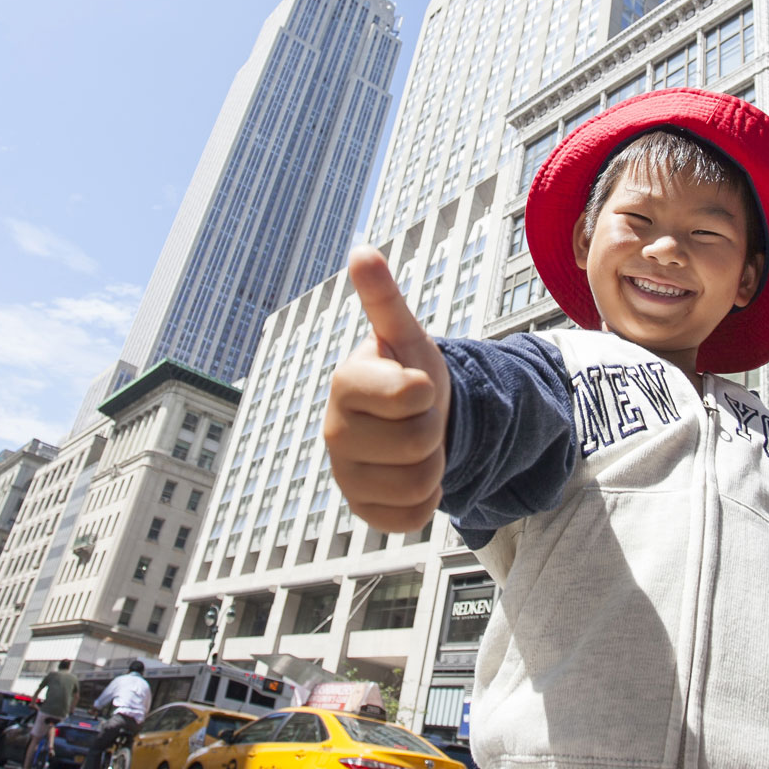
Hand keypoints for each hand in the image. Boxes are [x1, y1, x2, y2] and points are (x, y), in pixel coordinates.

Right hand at [323, 246, 451, 531]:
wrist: (407, 419)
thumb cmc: (406, 370)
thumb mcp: (405, 334)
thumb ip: (385, 298)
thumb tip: (361, 251)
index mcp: (345, 382)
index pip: (412, 395)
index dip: (427, 390)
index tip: (417, 382)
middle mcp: (333, 431)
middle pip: (420, 444)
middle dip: (434, 428)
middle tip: (418, 414)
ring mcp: (344, 474)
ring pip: (421, 484)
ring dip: (435, 464)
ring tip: (416, 442)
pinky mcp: (360, 509)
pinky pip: (413, 517)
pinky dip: (428, 499)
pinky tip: (411, 473)